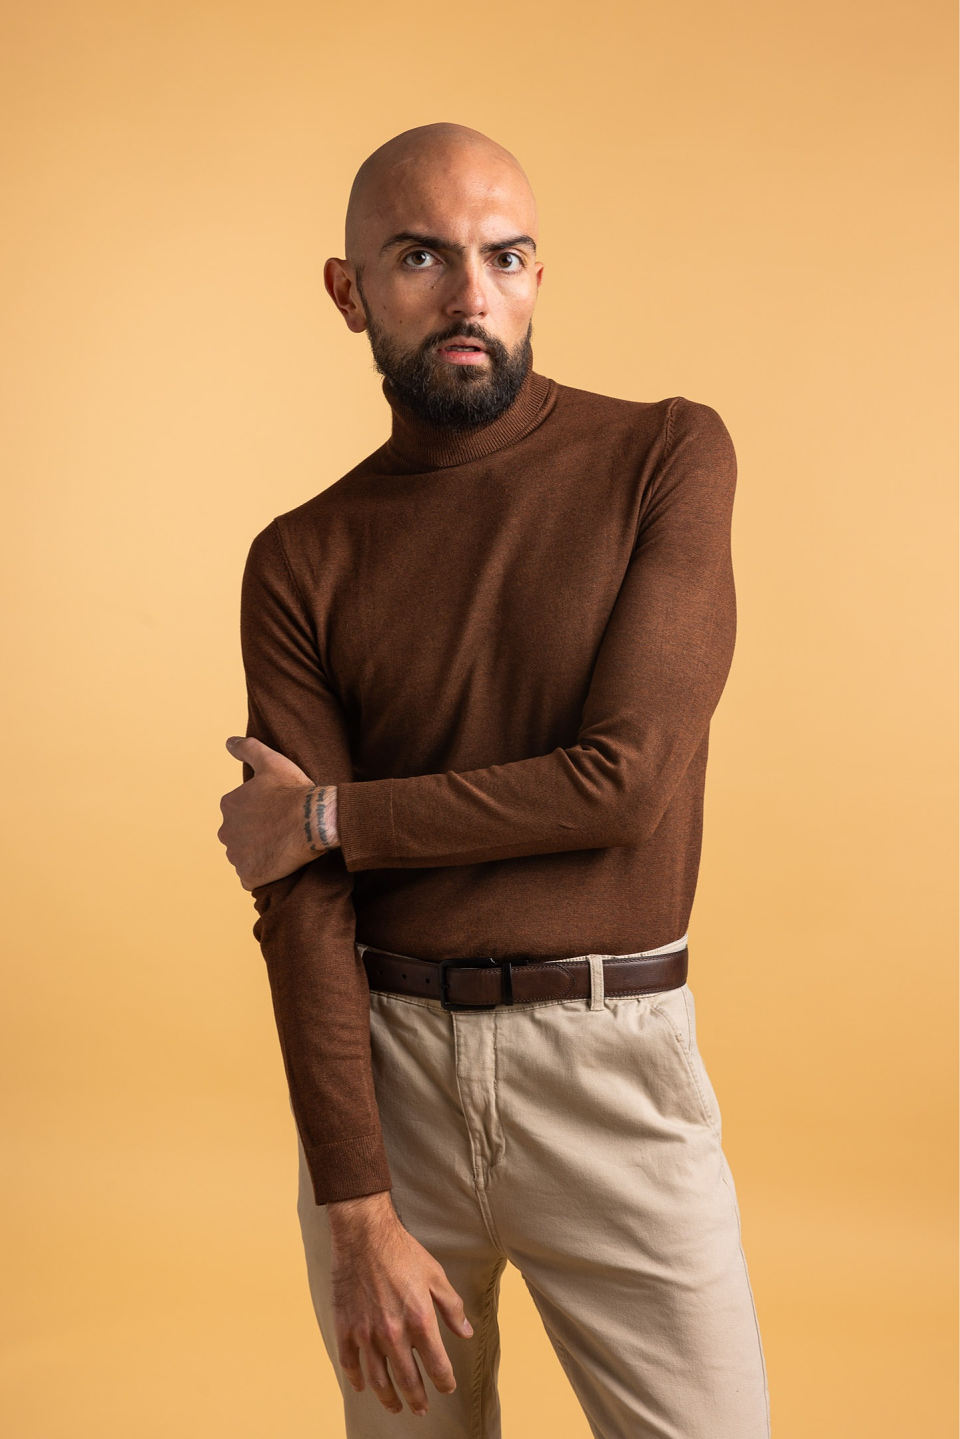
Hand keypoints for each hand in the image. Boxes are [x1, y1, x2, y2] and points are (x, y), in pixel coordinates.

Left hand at [218, 735, 339, 889]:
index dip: (262, 813)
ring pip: (245, 856)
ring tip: (283, 847)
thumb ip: (247, 749)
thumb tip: (228, 741)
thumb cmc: (294, 790)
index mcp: (229, 804)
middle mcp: (225, 831)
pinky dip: (262, 873)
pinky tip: (280, 864)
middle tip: (283, 831)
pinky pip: (251, 877)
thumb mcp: (271, 761)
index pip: (241, 812)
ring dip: (260, 854)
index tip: (280, 812)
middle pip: (240, 836)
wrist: (313, 820)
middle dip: (257, 835)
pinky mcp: (248, 876)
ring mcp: (236, 856)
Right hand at [327, 1194, 473, 1417]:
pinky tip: (364, 1386)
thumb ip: (452, 1308)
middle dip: (417, 1399)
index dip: (444, 1381)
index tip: (447, 1388)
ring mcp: (367, 1333)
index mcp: (419, 1320)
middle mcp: (393, 1333)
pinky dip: (357, 1379)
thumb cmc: (403, 1252)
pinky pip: (350, 1363)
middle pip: (407, 1380)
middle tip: (421, 1410)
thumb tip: (466, 1333)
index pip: (437, 1365)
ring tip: (396, 1406)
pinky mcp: (345, 1327)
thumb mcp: (436, 1275)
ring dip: (389, 1398)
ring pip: (378, 1379)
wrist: (364, 1235)